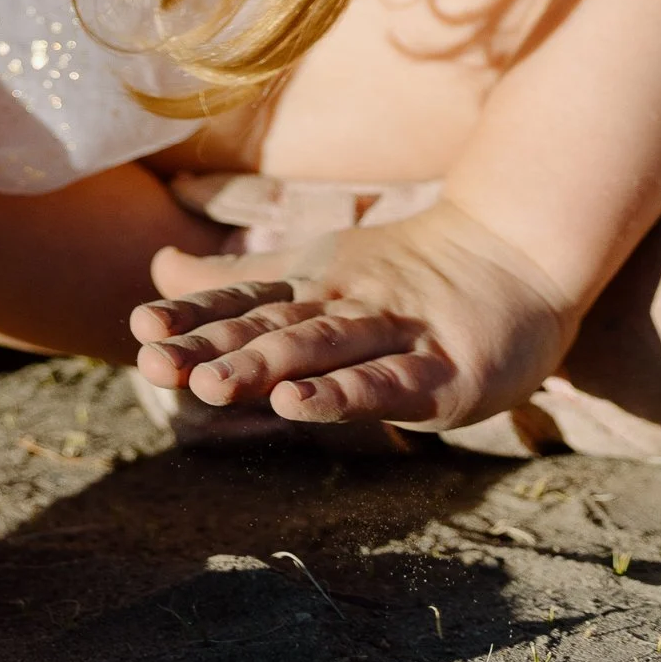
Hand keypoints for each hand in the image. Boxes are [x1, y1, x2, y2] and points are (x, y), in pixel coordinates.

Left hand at [131, 196, 577, 432]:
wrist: (519, 254)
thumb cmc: (408, 270)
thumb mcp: (316, 267)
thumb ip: (237, 280)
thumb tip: (157, 269)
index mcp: (313, 285)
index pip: (244, 299)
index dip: (193, 316)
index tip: (141, 328)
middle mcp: (345, 304)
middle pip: (270, 325)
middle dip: (211, 348)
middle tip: (154, 367)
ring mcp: (395, 336)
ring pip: (319, 349)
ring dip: (262, 367)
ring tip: (207, 386)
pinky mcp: (441, 375)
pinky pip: (384, 384)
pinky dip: (339, 395)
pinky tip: (297, 407)